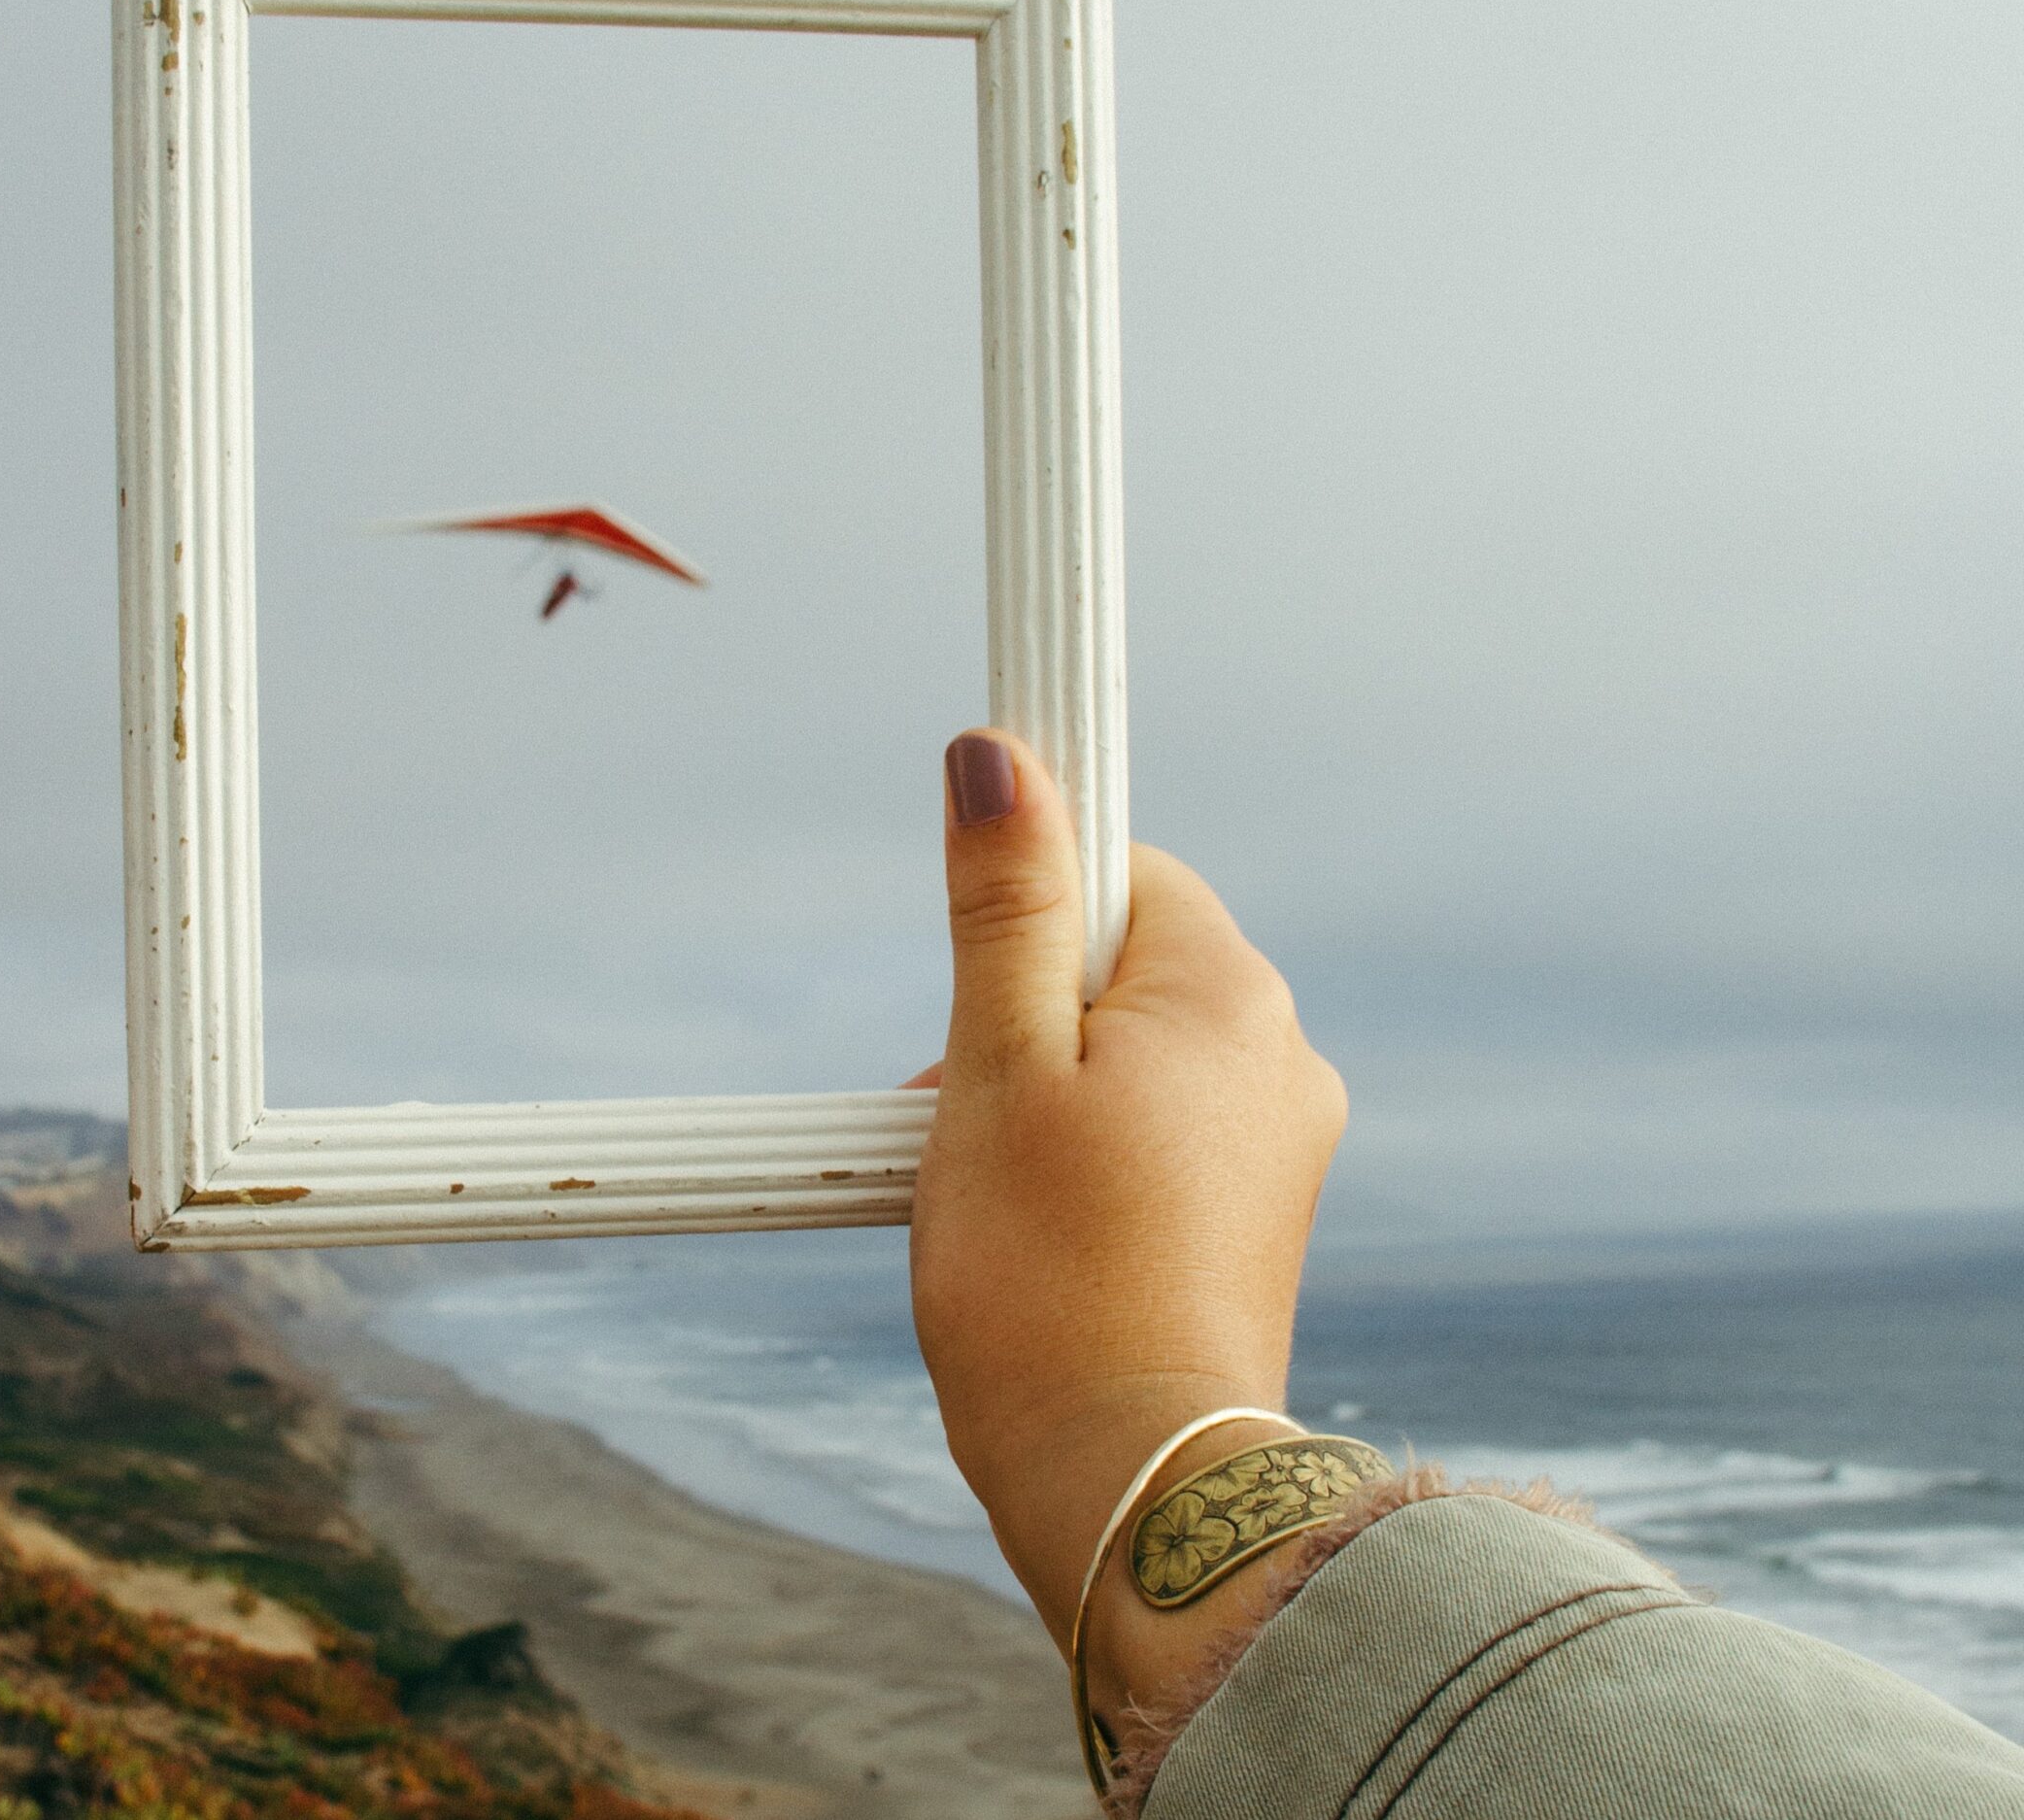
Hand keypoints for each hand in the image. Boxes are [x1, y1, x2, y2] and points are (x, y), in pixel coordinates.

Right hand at [908, 730, 1347, 1716]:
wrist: (1133, 1487)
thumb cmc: (1047, 1281)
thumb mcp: (995, 1068)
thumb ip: (1002, 905)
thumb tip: (1000, 757)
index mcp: (1230, 994)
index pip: (1124, 866)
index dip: (1027, 907)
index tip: (970, 961)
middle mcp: (1282, 1055)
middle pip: (1122, 965)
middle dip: (1022, 1016)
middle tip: (961, 1114)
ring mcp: (1283, 1142)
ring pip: (1134, 1054)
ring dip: (1048, 1091)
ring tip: (996, 1193)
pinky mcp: (1262, 1217)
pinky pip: (1163, 1132)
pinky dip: (1092, 1154)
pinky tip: (1042, 1230)